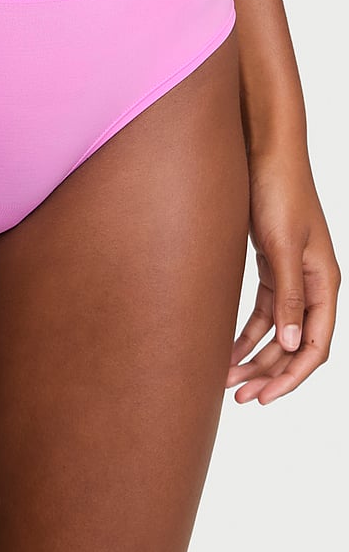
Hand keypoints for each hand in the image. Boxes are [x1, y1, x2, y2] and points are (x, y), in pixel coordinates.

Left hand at [227, 147, 340, 403]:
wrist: (263, 153)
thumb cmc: (278, 192)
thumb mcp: (282, 246)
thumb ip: (288, 296)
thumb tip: (294, 346)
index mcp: (324, 283)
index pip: (315, 346)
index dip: (291, 377)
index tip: (264, 398)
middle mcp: (312, 284)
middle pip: (296, 346)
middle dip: (270, 374)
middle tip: (239, 399)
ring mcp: (291, 276)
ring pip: (278, 332)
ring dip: (255, 358)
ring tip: (227, 382)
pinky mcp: (270, 266)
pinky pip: (264, 313)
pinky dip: (246, 333)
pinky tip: (226, 350)